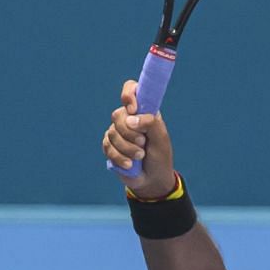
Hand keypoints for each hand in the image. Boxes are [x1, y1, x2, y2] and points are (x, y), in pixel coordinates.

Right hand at [103, 81, 176, 196]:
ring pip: (113, 133)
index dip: (129, 94)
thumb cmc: (160, 156)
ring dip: (128, 148)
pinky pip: (108, 147)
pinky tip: (131, 164)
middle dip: (130, 133)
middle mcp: (128, 118)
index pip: (131, 90)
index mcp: (143, 111)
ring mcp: (117, 131)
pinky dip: (120, 157)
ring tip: (140, 156)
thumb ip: (151, 123)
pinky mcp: (109, 145)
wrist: (152, 179)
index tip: (133, 109)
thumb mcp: (161, 139)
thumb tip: (131, 118)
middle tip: (143, 144)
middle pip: (118, 115)